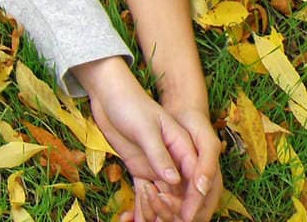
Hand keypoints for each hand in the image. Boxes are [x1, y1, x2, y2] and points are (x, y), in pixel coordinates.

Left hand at [76, 59, 198, 220]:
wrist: (110, 97)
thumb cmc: (130, 104)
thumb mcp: (145, 127)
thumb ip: (159, 153)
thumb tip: (174, 181)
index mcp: (183, 146)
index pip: (196, 178)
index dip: (194, 199)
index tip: (186, 215)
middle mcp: (174, 160)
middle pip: (184, 193)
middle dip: (175, 209)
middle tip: (160, 216)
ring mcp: (159, 167)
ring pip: (167, 198)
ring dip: (158, 211)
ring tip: (143, 219)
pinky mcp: (143, 170)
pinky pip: (148, 195)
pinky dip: (143, 207)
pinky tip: (133, 218)